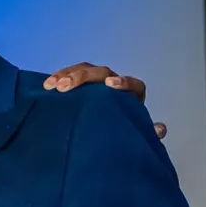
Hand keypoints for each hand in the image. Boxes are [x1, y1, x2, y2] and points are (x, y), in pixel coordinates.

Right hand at [43, 64, 167, 139]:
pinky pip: (71, 75)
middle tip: (65, 88)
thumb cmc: (121, 135)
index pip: (132, 84)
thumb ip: (146, 132)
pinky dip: (58, 78)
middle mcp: (114, 84)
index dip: (123, 82)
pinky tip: (46, 86)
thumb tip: (159, 129)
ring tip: (52, 86)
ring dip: (67, 75)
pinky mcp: (81, 85)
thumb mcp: (134, 136)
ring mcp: (96, 82)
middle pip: (102, 73)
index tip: (111, 85)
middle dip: (83, 77)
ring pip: (85, 70)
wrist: (106, 136)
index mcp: (132, 96)